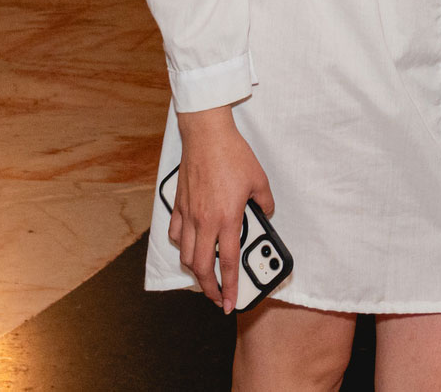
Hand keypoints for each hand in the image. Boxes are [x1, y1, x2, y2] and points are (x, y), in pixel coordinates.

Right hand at [170, 104, 273, 312]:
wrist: (206, 135)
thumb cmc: (232, 155)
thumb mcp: (259, 179)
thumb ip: (265, 202)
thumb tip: (265, 213)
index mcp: (227, 218)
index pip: (228, 263)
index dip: (229, 287)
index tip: (229, 303)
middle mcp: (205, 221)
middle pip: (201, 267)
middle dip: (208, 288)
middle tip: (216, 297)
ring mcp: (188, 214)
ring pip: (184, 254)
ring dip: (194, 270)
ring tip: (204, 276)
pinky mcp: (178, 204)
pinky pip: (174, 233)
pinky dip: (180, 245)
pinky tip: (187, 246)